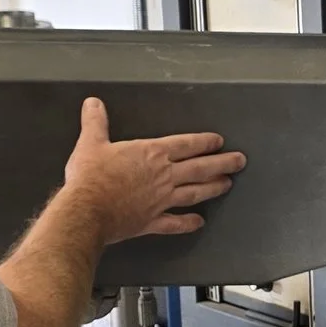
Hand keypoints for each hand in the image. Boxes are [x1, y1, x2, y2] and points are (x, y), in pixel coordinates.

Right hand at [62, 97, 244, 242]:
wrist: (86, 210)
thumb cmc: (90, 176)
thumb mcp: (91, 143)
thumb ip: (95, 122)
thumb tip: (92, 103)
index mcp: (152, 154)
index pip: (186, 145)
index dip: (204, 142)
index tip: (219, 142)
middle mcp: (163, 176)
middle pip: (200, 168)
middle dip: (223, 163)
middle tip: (240, 161)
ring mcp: (161, 200)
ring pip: (195, 193)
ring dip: (213, 188)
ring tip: (228, 184)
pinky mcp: (152, 221)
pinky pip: (175, 223)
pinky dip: (188, 223)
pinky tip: (199, 222)